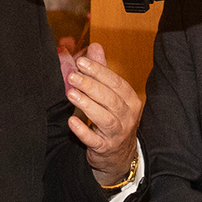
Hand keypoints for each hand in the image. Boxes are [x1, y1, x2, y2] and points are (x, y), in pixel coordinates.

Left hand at [63, 43, 141, 184]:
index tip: (81, 61)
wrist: (118, 155)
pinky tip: (72, 121)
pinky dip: (83, 131)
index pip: (115, 82)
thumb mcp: (111, 94)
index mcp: (130, 100)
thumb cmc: (113, 118)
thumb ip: (102, 71)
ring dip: (87, 105)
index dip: (98, 71)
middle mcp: (127, 117)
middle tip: (72, 76)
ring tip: (71, 94)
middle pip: (110, 99)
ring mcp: (117, 134)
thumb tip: (95, 46)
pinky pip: (94, 140)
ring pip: (105, 118)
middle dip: (91, 86)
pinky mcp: (105, 148)